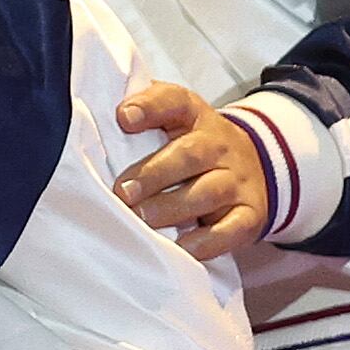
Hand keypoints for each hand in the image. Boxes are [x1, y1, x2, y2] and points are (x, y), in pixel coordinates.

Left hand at [111, 82, 271, 261]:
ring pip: (208, 192)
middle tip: (123, 191)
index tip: (123, 117)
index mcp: (195, 116)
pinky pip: (229, 229)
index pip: (175, 101)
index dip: (149, 106)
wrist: (256, 167)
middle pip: (190, 154)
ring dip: (172, 207)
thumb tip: (93, 113)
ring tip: (142, 218)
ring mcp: (237, 180)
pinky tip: (179, 247)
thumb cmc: (194, 147)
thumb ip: (141, 116)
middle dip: (153, 173)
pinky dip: (204, 242)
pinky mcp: (248, 214)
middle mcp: (219, 145)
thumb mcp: (173, 122)